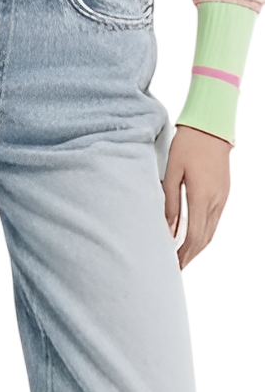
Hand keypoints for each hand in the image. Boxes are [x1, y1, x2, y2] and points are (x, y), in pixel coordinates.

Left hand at [162, 125, 229, 272]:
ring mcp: (222, 196)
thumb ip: (170, 202)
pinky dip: (206, 233)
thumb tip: (169, 227)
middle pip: (206, 238)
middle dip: (193, 256)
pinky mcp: (222, 191)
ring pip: (213, 230)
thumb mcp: (173, 172)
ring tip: (186, 256)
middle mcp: (216, 200)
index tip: (176, 264)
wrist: (211, 125)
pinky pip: (215, 219)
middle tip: (180, 266)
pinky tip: (197, 236)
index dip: (186, 254)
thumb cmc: (191, 143)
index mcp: (203, 197)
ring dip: (200, 247)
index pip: (195, 237)